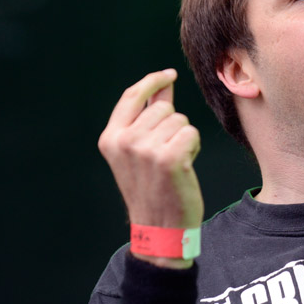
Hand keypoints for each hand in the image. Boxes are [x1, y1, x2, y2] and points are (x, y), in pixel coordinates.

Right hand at [97, 69, 203, 263]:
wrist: (160, 228)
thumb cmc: (153, 189)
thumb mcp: (140, 151)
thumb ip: (149, 115)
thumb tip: (164, 85)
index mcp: (110, 138)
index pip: (132, 96)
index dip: (152, 82)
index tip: (168, 75)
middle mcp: (124, 141)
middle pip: (162, 108)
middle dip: (172, 126)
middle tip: (166, 156)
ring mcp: (145, 149)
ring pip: (179, 120)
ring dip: (183, 138)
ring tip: (173, 163)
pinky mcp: (169, 157)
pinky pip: (191, 133)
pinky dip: (193, 147)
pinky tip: (184, 166)